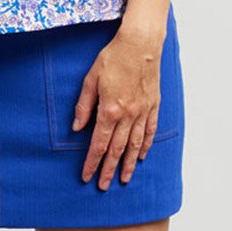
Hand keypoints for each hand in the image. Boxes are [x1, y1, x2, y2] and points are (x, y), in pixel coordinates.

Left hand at [71, 25, 164, 189]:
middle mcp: (128, 115)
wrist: (140, 44)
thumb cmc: (113, 57)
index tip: (87, 176)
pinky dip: (146, 146)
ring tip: (124, 179)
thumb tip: (77, 127)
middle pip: (117, 150)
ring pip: (135, 145)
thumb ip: (84, 104)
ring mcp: (142, 112)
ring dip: (129, 164)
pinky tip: (142, 156)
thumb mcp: (91, 78)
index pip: (98, 143)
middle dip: (108, 169)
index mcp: (110, 109)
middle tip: (104, 186)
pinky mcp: (153, 106)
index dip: (92, 162)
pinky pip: (150, 131)